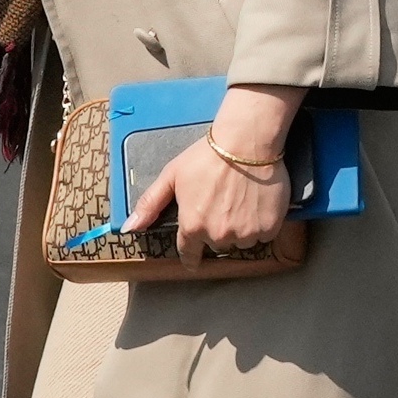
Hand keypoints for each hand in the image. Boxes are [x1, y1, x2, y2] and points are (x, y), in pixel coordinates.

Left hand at [128, 92, 302, 254]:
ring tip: (240, 201)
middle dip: (216, 229)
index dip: (191, 253)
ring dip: (240, 228)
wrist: (247, 143)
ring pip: (241, 241)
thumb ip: (150, 205)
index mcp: (192, 226)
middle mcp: (218, 235)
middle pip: (216, 244)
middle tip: (221, 204)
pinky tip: (256, 203)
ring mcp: (245, 233)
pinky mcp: (269, 228)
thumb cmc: (206, 156)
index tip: (195, 252)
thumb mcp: (171, 176)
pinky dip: (261, 223)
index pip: (189, 254)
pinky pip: (263, 235)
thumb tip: (128, 228)